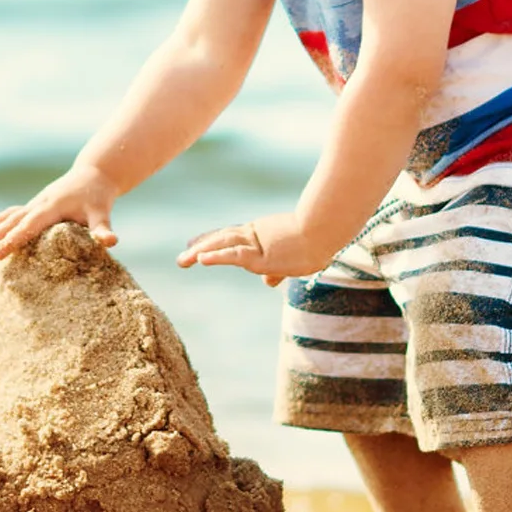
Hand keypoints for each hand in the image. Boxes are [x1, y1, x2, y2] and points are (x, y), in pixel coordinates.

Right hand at [0, 164, 120, 263]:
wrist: (92, 175)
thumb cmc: (98, 197)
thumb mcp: (102, 212)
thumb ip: (103, 228)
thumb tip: (110, 242)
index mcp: (52, 206)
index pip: (29, 226)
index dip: (13, 240)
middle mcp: (36, 204)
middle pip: (10, 222)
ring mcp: (31, 205)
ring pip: (3, 217)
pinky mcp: (29, 208)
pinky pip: (5, 217)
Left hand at [174, 211, 324, 287]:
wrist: (328, 228)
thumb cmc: (317, 241)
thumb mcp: (296, 259)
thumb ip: (278, 270)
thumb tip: (268, 283)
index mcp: (262, 234)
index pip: (232, 238)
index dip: (214, 242)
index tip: (197, 246)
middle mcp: (255, 235)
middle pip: (222, 239)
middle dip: (201, 247)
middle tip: (183, 257)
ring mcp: (258, 243)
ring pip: (223, 245)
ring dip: (201, 252)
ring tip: (183, 260)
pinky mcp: (262, 254)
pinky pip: (234, 254)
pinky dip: (216, 256)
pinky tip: (201, 258)